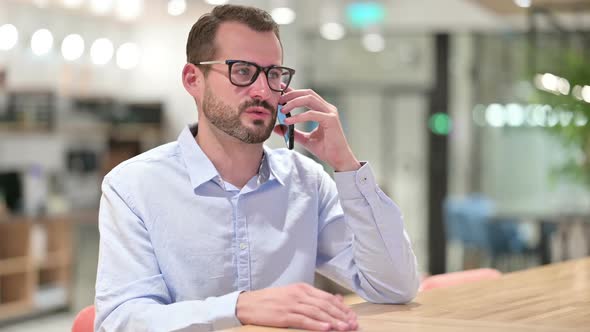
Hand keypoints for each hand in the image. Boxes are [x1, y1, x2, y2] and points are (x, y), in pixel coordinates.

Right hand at [236, 283, 357, 330]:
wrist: (248, 304)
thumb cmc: (271, 301)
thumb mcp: (293, 294)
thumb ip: (313, 297)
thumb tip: (336, 299)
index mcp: (302, 288)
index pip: (327, 297)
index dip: (341, 308)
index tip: (352, 316)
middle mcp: (299, 294)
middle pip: (325, 305)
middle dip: (341, 315)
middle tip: (353, 324)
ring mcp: (291, 304)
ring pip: (317, 313)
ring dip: (333, 321)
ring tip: (345, 328)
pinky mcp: (284, 315)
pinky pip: (303, 320)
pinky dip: (316, 325)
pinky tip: (327, 329)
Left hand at [274, 88, 360, 171]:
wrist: (338, 160)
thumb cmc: (326, 149)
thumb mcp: (305, 139)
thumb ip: (292, 132)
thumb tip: (277, 127)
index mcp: (322, 110)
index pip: (306, 96)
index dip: (293, 91)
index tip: (280, 89)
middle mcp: (327, 108)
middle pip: (307, 93)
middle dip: (291, 94)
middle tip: (278, 100)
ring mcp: (330, 113)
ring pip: (309, 99)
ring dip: (294, 102)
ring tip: (282, 110)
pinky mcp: (331, 120)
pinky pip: (311, 114)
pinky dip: (299, 116)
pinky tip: (288, 121)